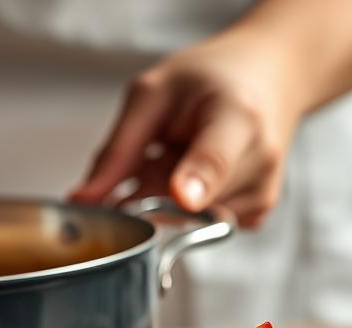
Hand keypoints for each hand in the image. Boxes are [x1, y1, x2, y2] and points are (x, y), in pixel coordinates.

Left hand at [70, 32, 303, 227]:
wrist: (267, 79)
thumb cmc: (208, 80)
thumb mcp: (152, 94)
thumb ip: (118, 149)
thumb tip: (84, 200)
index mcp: (237, 115)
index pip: (217, 157)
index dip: (198, 179)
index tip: (180, 195)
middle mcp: (259, 159)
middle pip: (188, 201)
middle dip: (151, 190)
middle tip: (151, 154)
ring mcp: (261, 192)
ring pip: (190, 219)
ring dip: (168, 197)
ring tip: (179, 155)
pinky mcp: (257, 214)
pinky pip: (203, 224)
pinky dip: (188, 205)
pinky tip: (195, 171)